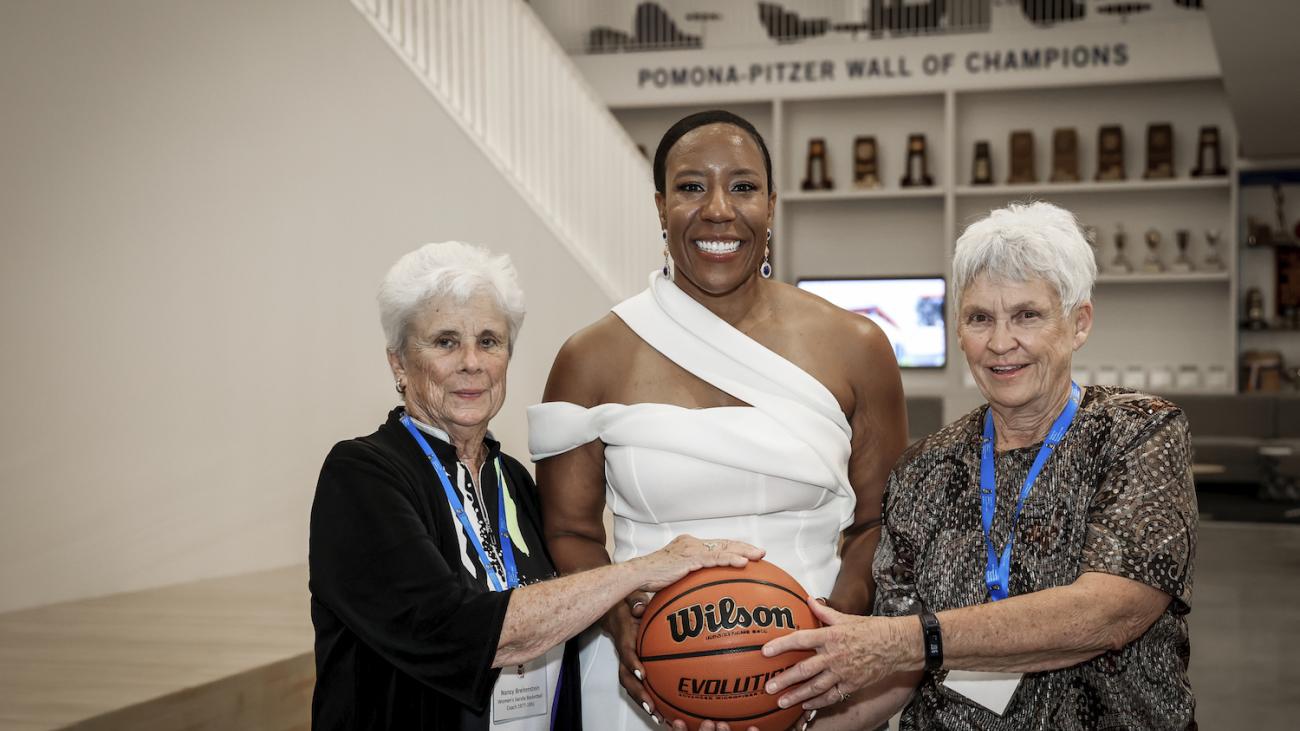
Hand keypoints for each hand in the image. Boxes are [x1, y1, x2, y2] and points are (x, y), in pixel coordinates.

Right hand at [629, 535, 764, 592]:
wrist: (638, 575)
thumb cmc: (651, 579)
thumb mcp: (672, 576)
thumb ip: (686, 578)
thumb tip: (697, 593)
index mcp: (689, 545)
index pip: (716, 544)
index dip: (733, 547)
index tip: (749, 553)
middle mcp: (692, 543)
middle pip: (723, 543)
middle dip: (744, 547)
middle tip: (761, 553)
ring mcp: (691, 549)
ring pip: (722, 548)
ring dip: (743, 552)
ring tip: (759, 556)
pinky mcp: (689, 558)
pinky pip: (714, 558)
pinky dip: (730, 560)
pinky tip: (742, 564)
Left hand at [761, 599, 915, 710]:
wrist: (896, 645)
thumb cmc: (871, 629)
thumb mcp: (846, 617)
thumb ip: (824, 611)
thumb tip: (808, 600)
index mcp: (831, 636)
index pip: (801, 640)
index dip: (782, 645)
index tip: (765, 651)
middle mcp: (834, 655)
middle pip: (804, 669)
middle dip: (785, 679)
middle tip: (768, 686)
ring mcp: (843, 673)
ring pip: (815, 687)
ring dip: (797, 695)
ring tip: (781, 702)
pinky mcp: (851, 685)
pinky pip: (831, 696)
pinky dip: (818, 702)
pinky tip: (806, 705)